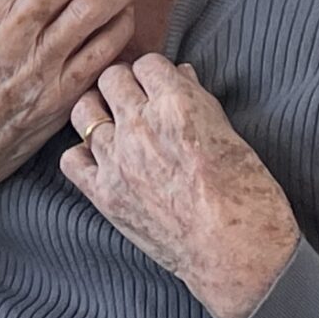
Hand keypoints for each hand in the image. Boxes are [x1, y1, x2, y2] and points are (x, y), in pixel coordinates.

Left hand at [62, 55, 299, 317]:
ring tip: (114, 125)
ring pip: (84, 112)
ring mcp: (117, 160)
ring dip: (99, 114)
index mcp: (177, 105)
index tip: (158, 86)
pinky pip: (71, 159)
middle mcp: (140, 126)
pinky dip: (83, 156)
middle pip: (111, 78)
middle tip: (135, 102)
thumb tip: (180, 75)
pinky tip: (101, 161)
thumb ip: (198, 100)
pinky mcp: (104, 194)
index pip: (147, 63)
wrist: (237, 254)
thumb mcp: (230, 135)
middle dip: (124, 85)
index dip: (154, 74)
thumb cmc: (248, 195)